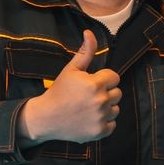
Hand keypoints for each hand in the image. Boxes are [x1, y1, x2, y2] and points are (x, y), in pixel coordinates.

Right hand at [18, 30, 121, 144]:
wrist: (46, 117)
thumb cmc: (59, 91)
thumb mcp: (71, 69)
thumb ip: (85, 52)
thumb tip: (90, 32)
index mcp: (95, 84)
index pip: (114, 77)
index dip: (103, 79)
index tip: (91, 83)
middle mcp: (100, 101)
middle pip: (117, 93)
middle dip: (106, 92)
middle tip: (88, 96)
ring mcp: (100, 118)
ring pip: (116, 109)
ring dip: (106, 108)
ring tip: (88, 107)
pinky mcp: (99, 132)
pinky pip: (112, 124)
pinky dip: (104, 122)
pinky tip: (90, 118)